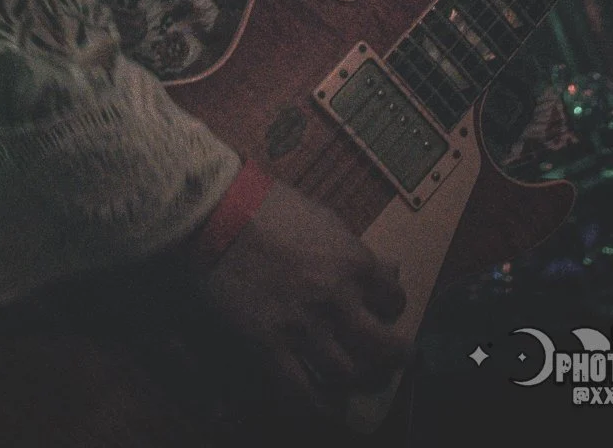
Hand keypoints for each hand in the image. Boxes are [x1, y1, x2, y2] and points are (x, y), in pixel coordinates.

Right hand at [182, 180, 408, 413]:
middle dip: (394, 358)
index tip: (383, 311)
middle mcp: (336, 299)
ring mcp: (303, 326)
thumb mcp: (324, 218)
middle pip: (382, 347)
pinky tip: (324, 406)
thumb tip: (388, 269)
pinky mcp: (270, 345)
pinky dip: (317, 405)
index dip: (391, 306)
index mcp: (353, 262)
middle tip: (392, 361)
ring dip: (356, 380)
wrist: (218, 213)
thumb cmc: (271, 206)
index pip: (393, 299)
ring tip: (356, 379)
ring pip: (348, 373)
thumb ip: (356, 249)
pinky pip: (302, 391)